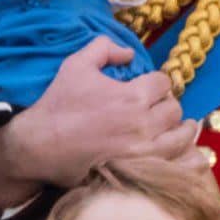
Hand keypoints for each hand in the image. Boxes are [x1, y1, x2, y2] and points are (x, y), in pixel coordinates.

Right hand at [0, 38, 201, 204]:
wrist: (38, 146)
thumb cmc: (58, 105)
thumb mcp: (76, 65)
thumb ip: (104, 48)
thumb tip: (129, 53)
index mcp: (133, 96)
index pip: (163, 82)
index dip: (157, 82)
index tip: (149, 87)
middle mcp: (143, 123)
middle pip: (174, 108)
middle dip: (166, 104)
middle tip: (157, 108)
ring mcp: (143, 150)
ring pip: (181, 136)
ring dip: (180, 129)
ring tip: (179, 127)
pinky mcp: (139, 171)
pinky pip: (174, 163)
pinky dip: (182, 155)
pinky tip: (180, 151)